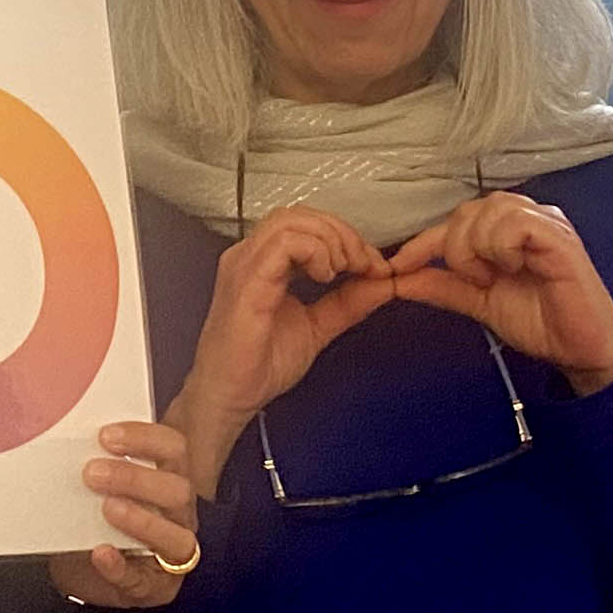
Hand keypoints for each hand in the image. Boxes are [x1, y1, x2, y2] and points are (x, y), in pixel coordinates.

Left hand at [50, 421, 199, 608]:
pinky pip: (143, 580)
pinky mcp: (155, 587)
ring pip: (178, 536)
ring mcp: (172, 552)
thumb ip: (91, 468)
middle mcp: (179, 514)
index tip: (106, 435)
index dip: (145, 438)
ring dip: (141, 520)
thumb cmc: (94, 522)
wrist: (85, 575)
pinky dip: (121, 567)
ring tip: (107, 509)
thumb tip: (57, 445)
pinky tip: (101, 554)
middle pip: (178, 489)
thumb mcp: (95, 489)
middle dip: (136, 479)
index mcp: (169, 479)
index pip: (173, 448)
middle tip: (92, 473)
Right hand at [184, 205, 400, 430]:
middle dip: (342, 234)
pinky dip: (315, 252)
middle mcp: (250, 257)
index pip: (306, 225)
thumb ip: (348, 301)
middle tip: (365, 264)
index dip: (346, 238)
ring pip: (293, 221)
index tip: (373, 266)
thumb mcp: (318, 326)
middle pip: (301, 215)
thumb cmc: (258, 366)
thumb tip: (382, 282)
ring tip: (344, 270)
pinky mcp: (247, 281)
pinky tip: (325, 276)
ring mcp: (245, 265)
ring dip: (331, 240)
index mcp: (263, 264)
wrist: (230, 397)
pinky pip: (285, 244)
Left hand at [380, 193, 612, 397]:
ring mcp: (545, 224)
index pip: (454, 221)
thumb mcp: (479, 302)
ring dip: (477, 248)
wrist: (580, 350)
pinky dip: (502, 246)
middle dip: (454, 248)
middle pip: (467, 210)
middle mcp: (526, 219)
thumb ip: (443, 286)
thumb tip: (398, 279)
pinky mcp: (559, 238)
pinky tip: (512, 269)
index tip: (396, 266)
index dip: (422, 241)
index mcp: (506, 230)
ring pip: (489, 210)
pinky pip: (517, 223)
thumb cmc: (538, 321)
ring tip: (492, 277)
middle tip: (473, 280)